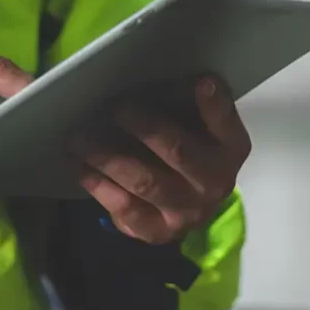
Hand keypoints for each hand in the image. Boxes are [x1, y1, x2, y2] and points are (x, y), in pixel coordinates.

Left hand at [73, 76, 250, 244]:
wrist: (192, 202)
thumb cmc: (190, 146)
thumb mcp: (198, 123)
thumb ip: (187, 104)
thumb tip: (148, 76)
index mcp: (230, 148)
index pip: (225, 124)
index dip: (214, 104)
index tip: (202, 81)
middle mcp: (214, 184)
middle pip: (178, 152)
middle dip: (144, 127)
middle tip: (114, 108)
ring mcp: (186, 213)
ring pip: (145, 182)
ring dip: (108, 157)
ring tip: (79, 137)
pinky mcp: (158, 232)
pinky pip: (125, 210)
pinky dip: (99, 186)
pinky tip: (79, 166)